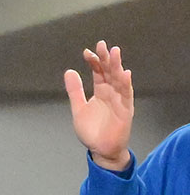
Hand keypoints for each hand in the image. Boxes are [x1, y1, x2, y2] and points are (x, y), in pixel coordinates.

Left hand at [64, 42, 132, 170]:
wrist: (101, 149)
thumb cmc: (92, 130)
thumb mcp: (79, 109)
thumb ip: (75, 91)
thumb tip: (69, 71)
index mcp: (100, 91)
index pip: (97, 72)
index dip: (93, 62)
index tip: (86, 52)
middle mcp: (111, 92)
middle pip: (109, 72)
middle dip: (105, 58)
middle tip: (101, 45)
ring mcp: (119, 99)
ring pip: (119, 79)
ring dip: (117, 66)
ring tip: (115, 52)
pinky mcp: (125, 109)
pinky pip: (126, 95)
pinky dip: (125, 84)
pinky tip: (124, 73)